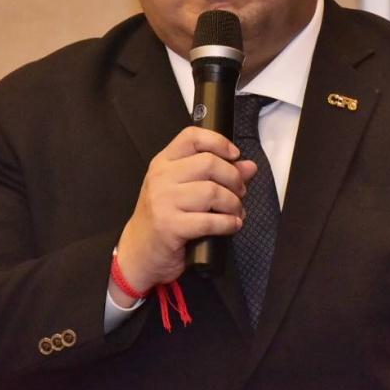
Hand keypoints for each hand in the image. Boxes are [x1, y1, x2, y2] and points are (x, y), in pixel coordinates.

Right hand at [111, 127, 257, 304]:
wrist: (140, 252)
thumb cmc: (165, 218)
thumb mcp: (185, 190)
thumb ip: (217, 175)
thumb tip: (249, 167)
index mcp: (163, 162)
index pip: (192, 137)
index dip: (218, 142)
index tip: (234, 156)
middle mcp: (161, 177)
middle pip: (209, 163)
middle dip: (233, 178)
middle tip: (240, 192)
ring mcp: (163, 201)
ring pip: (212, 191)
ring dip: (233, 204)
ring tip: (236, 212)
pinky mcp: (169, 226)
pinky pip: (209, 220)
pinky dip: (228, 223)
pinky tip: (232, 225)